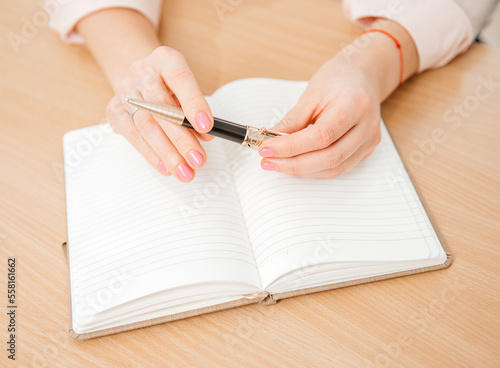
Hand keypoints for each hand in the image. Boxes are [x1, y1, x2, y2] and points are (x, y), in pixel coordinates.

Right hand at [106, 46, 213, 181]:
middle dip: (183, 139)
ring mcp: (126, 92)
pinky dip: (151, 154)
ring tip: (185, 171)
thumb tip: (207, 135)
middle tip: (198, 160)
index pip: (179, 78)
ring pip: (147, 126)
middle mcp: (142, 72)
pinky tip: (166, 167)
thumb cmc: (169, 84)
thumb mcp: (186, 87)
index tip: (207, 127)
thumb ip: (196, 108)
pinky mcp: (114, 111)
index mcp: (164, 59)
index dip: (194, 102)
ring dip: (168, 153)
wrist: (138, 75)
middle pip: (162, 108)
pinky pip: (133, 136)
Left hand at [258, 56, 380, 177]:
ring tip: (277, 163)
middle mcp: (367, 126)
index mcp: (355, 105)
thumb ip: (292, 120)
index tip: (267, 148)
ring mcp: (369, 141)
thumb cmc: (337, 79)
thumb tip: (271, 141)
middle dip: (293, 164)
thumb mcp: (311, 94)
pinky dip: (314, 170)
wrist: (361, 75)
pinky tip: (296, 164)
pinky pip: (339, 168)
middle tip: (268, 160)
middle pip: (329, 157)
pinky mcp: (366, 150)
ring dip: (302, 170)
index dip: (291, 147)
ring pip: (334, 168)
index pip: (321, 136)